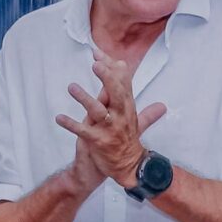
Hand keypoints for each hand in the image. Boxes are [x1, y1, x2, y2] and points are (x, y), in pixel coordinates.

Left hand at [57, 51, 165, 189]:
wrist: (129, 168)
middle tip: (95, 64)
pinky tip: (59, 118)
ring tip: (71, 87)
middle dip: (106, 77)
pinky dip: (71, 124)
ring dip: (84, 98)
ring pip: (97, 110)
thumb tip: (162, 105)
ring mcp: (109, 129)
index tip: (97, 53)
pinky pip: (83, 131)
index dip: (110, 66)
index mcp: (127, 107)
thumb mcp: (137, 123)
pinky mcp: (98, 142)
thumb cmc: (128, 142)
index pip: (122, 81)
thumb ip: (147, 111)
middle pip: (115, 92)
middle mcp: (120, 115)